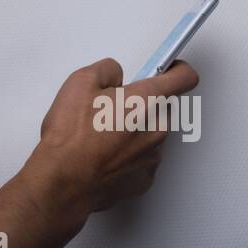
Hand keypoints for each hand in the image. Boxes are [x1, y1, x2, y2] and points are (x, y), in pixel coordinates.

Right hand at [34, 57, 199, 213]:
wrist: (63, 180)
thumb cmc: (71, 136)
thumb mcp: (81, 81)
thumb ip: (108, 69)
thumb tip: (115, 76)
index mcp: (146, 101)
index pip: (184, 77)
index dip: (175, 69)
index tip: (168, 68)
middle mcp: (157, 129)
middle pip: (162, 108)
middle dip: (141, 105)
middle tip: (111, 108)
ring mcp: (152, 157)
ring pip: (151, 135)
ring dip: (133, 131)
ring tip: (101, 136)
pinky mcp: (144, 179)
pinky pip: (142, 160)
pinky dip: (127, 155)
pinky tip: (103, 155)